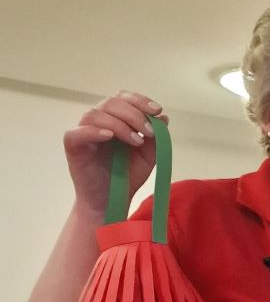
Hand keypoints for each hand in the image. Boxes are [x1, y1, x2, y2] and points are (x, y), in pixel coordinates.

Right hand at [64, 91, 165, 219]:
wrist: (112, 202)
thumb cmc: (127, 177)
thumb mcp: (148, 157)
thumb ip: (156, 138)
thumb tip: (163, 117)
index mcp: (115, 120)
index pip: (123, 98)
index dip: (140, 100)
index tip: (158, 110)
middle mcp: (98, 122)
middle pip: (111, 103)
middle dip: (134, 114)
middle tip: (149, 131)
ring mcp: (84, 133)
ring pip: (95, 114)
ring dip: (120, 124)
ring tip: (137, 142)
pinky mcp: (73, 147)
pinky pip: (77, 132)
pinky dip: (93, 131)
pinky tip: (110, 137)